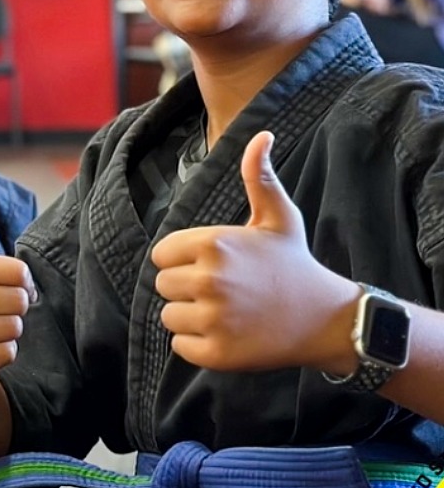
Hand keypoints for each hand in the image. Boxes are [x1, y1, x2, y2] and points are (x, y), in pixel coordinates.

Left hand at [152, 131, 358, 371]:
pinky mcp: (216, 353)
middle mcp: (209, 279)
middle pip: (163, 284)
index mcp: (213, 243)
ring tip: (225, 311)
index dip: (183, 259)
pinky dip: (197, 344)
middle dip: (185, 286)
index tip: (212, 264)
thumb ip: (258, 176)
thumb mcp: (278, 216)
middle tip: (223, 289)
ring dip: (190, 315)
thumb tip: (261, 134)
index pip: (162, 254)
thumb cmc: (294, 263)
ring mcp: (213, 318)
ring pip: (169, 315)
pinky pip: (180, 346)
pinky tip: (226, 333)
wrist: (326, 319)